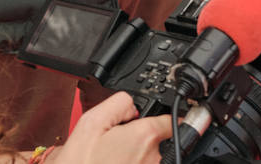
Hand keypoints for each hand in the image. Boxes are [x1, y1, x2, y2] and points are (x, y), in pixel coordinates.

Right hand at [48, 92, 171, 163]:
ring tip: (106, 159)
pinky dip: (128, 163)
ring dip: (131, 155)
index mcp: (145, 137)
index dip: (158, 116)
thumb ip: (118, 103)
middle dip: (136, 139)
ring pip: (145, 157)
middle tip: (111, 145)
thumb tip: (133, 104)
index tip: (151, 119)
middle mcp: (153, 158)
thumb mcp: (91, 123)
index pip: (170, 119)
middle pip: (154, 139)